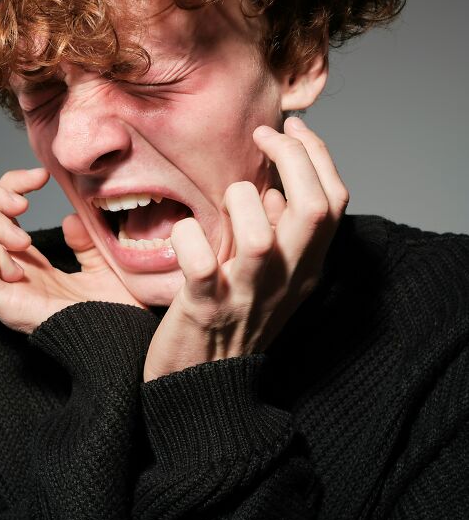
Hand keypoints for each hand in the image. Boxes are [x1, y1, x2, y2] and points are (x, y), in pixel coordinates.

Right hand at [0, 166, 146, 333]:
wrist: (123, 346)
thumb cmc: (112, 314)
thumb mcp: (100, 266)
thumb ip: (83, 243)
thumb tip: (70, 220)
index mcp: (16, 260)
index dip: (4, 184)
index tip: (40, 178)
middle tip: (24, 208)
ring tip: (24, 240)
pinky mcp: (2, 308)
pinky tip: (23, 267)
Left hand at [143, 117, 348, 381]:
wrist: (203, 390)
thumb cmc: (228, 321)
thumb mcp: (267, 277)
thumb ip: (275, 233)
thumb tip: (272, 188)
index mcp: (305, 268)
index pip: (334, 201)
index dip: (316, 155)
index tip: (288, 129)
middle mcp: (286, 280)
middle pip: (315, 209)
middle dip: (293, 158)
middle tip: (262, 137)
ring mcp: (247, 296)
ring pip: (262, 238)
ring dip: (242, 202)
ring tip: (224, 199)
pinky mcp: (205, 310)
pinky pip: (200, 268)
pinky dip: (190, 239)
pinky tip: (185, 233)